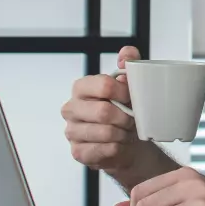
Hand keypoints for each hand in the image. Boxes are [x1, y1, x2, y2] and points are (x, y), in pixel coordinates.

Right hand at [61, 46, 142, 173]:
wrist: (124, 140)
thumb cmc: (123, 109)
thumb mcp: (128, 84)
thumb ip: (129, 64)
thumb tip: (127, 54)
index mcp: (81, 87)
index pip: (104, 85)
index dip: (124, 93)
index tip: (132, 98)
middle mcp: (71, 108)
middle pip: (104, 111)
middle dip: (125, 117)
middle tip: (133, 120)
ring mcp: (72, 131)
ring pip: (105, 133)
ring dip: (123, 133)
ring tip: (126, 132)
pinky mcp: (77, 151)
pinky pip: (103, 150)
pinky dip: (117, 148)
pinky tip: (118, 144)